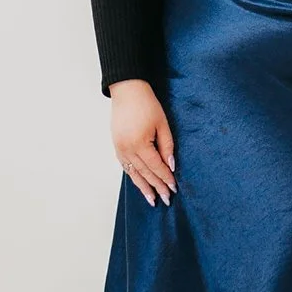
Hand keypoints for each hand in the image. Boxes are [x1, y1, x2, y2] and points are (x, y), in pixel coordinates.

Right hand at [109, 79, 177, 206]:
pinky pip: (126, 166)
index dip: (165, 178)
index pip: (156, 166)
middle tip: (166, 199)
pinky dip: (133, 177)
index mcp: (140, 143)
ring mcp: (119, 149)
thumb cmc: (147, 105)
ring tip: (152, 200)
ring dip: (143, 187)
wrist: (127, 91)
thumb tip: (170, 166)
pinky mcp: (117, 146)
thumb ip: (167, 146)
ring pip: (133, 173)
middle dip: (156, 187)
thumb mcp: (162, 124)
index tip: (174, 188)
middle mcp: (127, 149)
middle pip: (144, 173)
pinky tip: (140, 184)